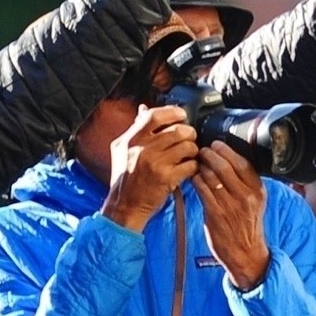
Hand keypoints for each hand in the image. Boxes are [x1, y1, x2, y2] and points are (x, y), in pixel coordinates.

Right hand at [102, 106, 199, 229]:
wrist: (124, 205)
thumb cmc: (125, 178)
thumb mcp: (122, 149)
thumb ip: (135, 129)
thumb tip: (144, 109)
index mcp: (131, 138)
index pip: (154, 115)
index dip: (173, 112)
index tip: (182, 115)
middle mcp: (142, 148)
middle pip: (177, 130)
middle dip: (189, 133)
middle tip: (190, 138)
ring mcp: (155, 163)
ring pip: (187, 146)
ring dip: (193, 150)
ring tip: (189, 155)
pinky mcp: (167, 178)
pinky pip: (190, 165)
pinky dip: (194, 166)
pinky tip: (188, 169)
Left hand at [195, 143, 271, 289]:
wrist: (246, 254)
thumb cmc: (247, 227)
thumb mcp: (255, 203)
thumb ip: (245, 184)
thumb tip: (228, 160)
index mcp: (258, 191)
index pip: (242, 163)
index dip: (227, 151)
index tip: (217, 145)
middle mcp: (246, 196)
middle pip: (225, 166)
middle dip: (210, 155)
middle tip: (202, 150)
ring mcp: (230, 205)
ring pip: (211, 176)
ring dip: (201, 167)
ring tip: (197, 164)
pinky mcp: (215, 213)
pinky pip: (202, 189)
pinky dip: (196, 180)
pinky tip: (194, 179)